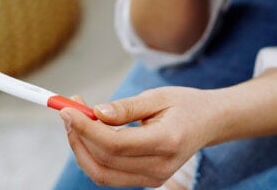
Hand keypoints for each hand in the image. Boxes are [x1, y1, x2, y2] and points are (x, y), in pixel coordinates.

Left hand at [61, 87, 215, 187]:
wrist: (209, 123)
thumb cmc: (185, 105)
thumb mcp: (158, 96)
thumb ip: (126, 107)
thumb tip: (95, 113)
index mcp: (166, 142)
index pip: (115, 143)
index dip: (86, 128)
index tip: (67, 109)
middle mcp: (160, 167)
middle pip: (105, 161)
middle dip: (78, 136)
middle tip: (67, 110)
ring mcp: (154, 178)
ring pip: (102, 173)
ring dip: (81, 148)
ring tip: (75, 120)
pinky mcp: (147, 180)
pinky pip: (109, 175)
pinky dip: (92, 155)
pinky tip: (88, 133)